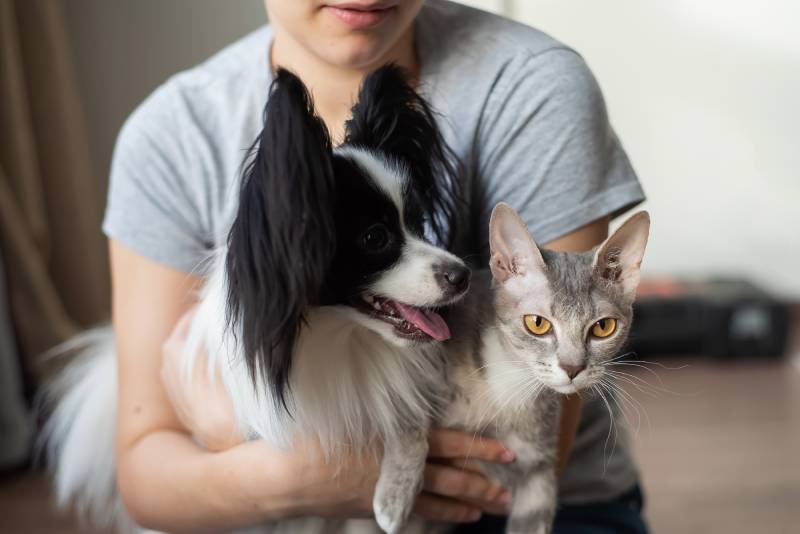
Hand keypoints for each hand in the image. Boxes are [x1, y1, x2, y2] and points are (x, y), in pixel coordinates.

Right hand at [247, 428, 512, 523]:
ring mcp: (391, 489)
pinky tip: (459, 516)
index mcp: (398, 440)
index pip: (450, 444)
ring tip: (493, 506)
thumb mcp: (351, 408)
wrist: (286, 476)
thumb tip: (406, 391)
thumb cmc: (315, 435)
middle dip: (482, 483)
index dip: (478, 448)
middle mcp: (401, 467)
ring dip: (469, 502)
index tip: (505, 451)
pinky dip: (443, 513)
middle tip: (508, 490)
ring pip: (440, 498)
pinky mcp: (379, 505)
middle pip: (452, 476)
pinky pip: (420, 511)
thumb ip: (384, 404)